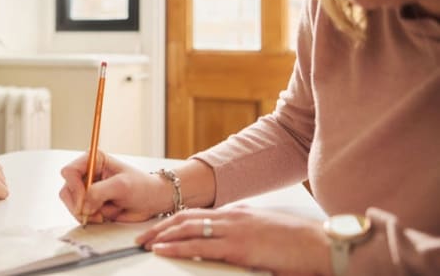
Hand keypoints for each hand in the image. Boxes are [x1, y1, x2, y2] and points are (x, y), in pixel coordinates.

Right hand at [58, 152, 173, 223]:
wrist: (152, 201)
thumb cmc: (141, 186)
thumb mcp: (121, 186)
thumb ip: (99, 192)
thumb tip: (83, 206)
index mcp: (93, 160)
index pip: (69, 171)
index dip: (75, 187)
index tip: (86, 200)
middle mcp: (87, 173)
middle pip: (67, 190)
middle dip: (80, 204)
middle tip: (95, 213)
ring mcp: (87, 189)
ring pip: (71, 204)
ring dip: (86, 213)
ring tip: (104, 214)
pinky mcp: (90, 204)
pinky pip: (80, 214)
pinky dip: (91, 218)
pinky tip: (105, 216)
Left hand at [136, 206, 331, 275]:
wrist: (324, 245)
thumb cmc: (300, 245)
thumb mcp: (266, 236)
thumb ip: (246, 239)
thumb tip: (231, 248)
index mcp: (238, 215)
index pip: (198, 215)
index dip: (174, 222)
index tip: (158, 230)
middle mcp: (233, 217)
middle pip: (186, 218)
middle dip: (160, 228)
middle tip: (141, 237)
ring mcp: (235, 230)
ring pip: (188, 228)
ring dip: (162, 236)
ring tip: (144, 243)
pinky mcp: (240, 247)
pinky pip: (201, 246)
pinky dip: (178, 247)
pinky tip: (163, 250)